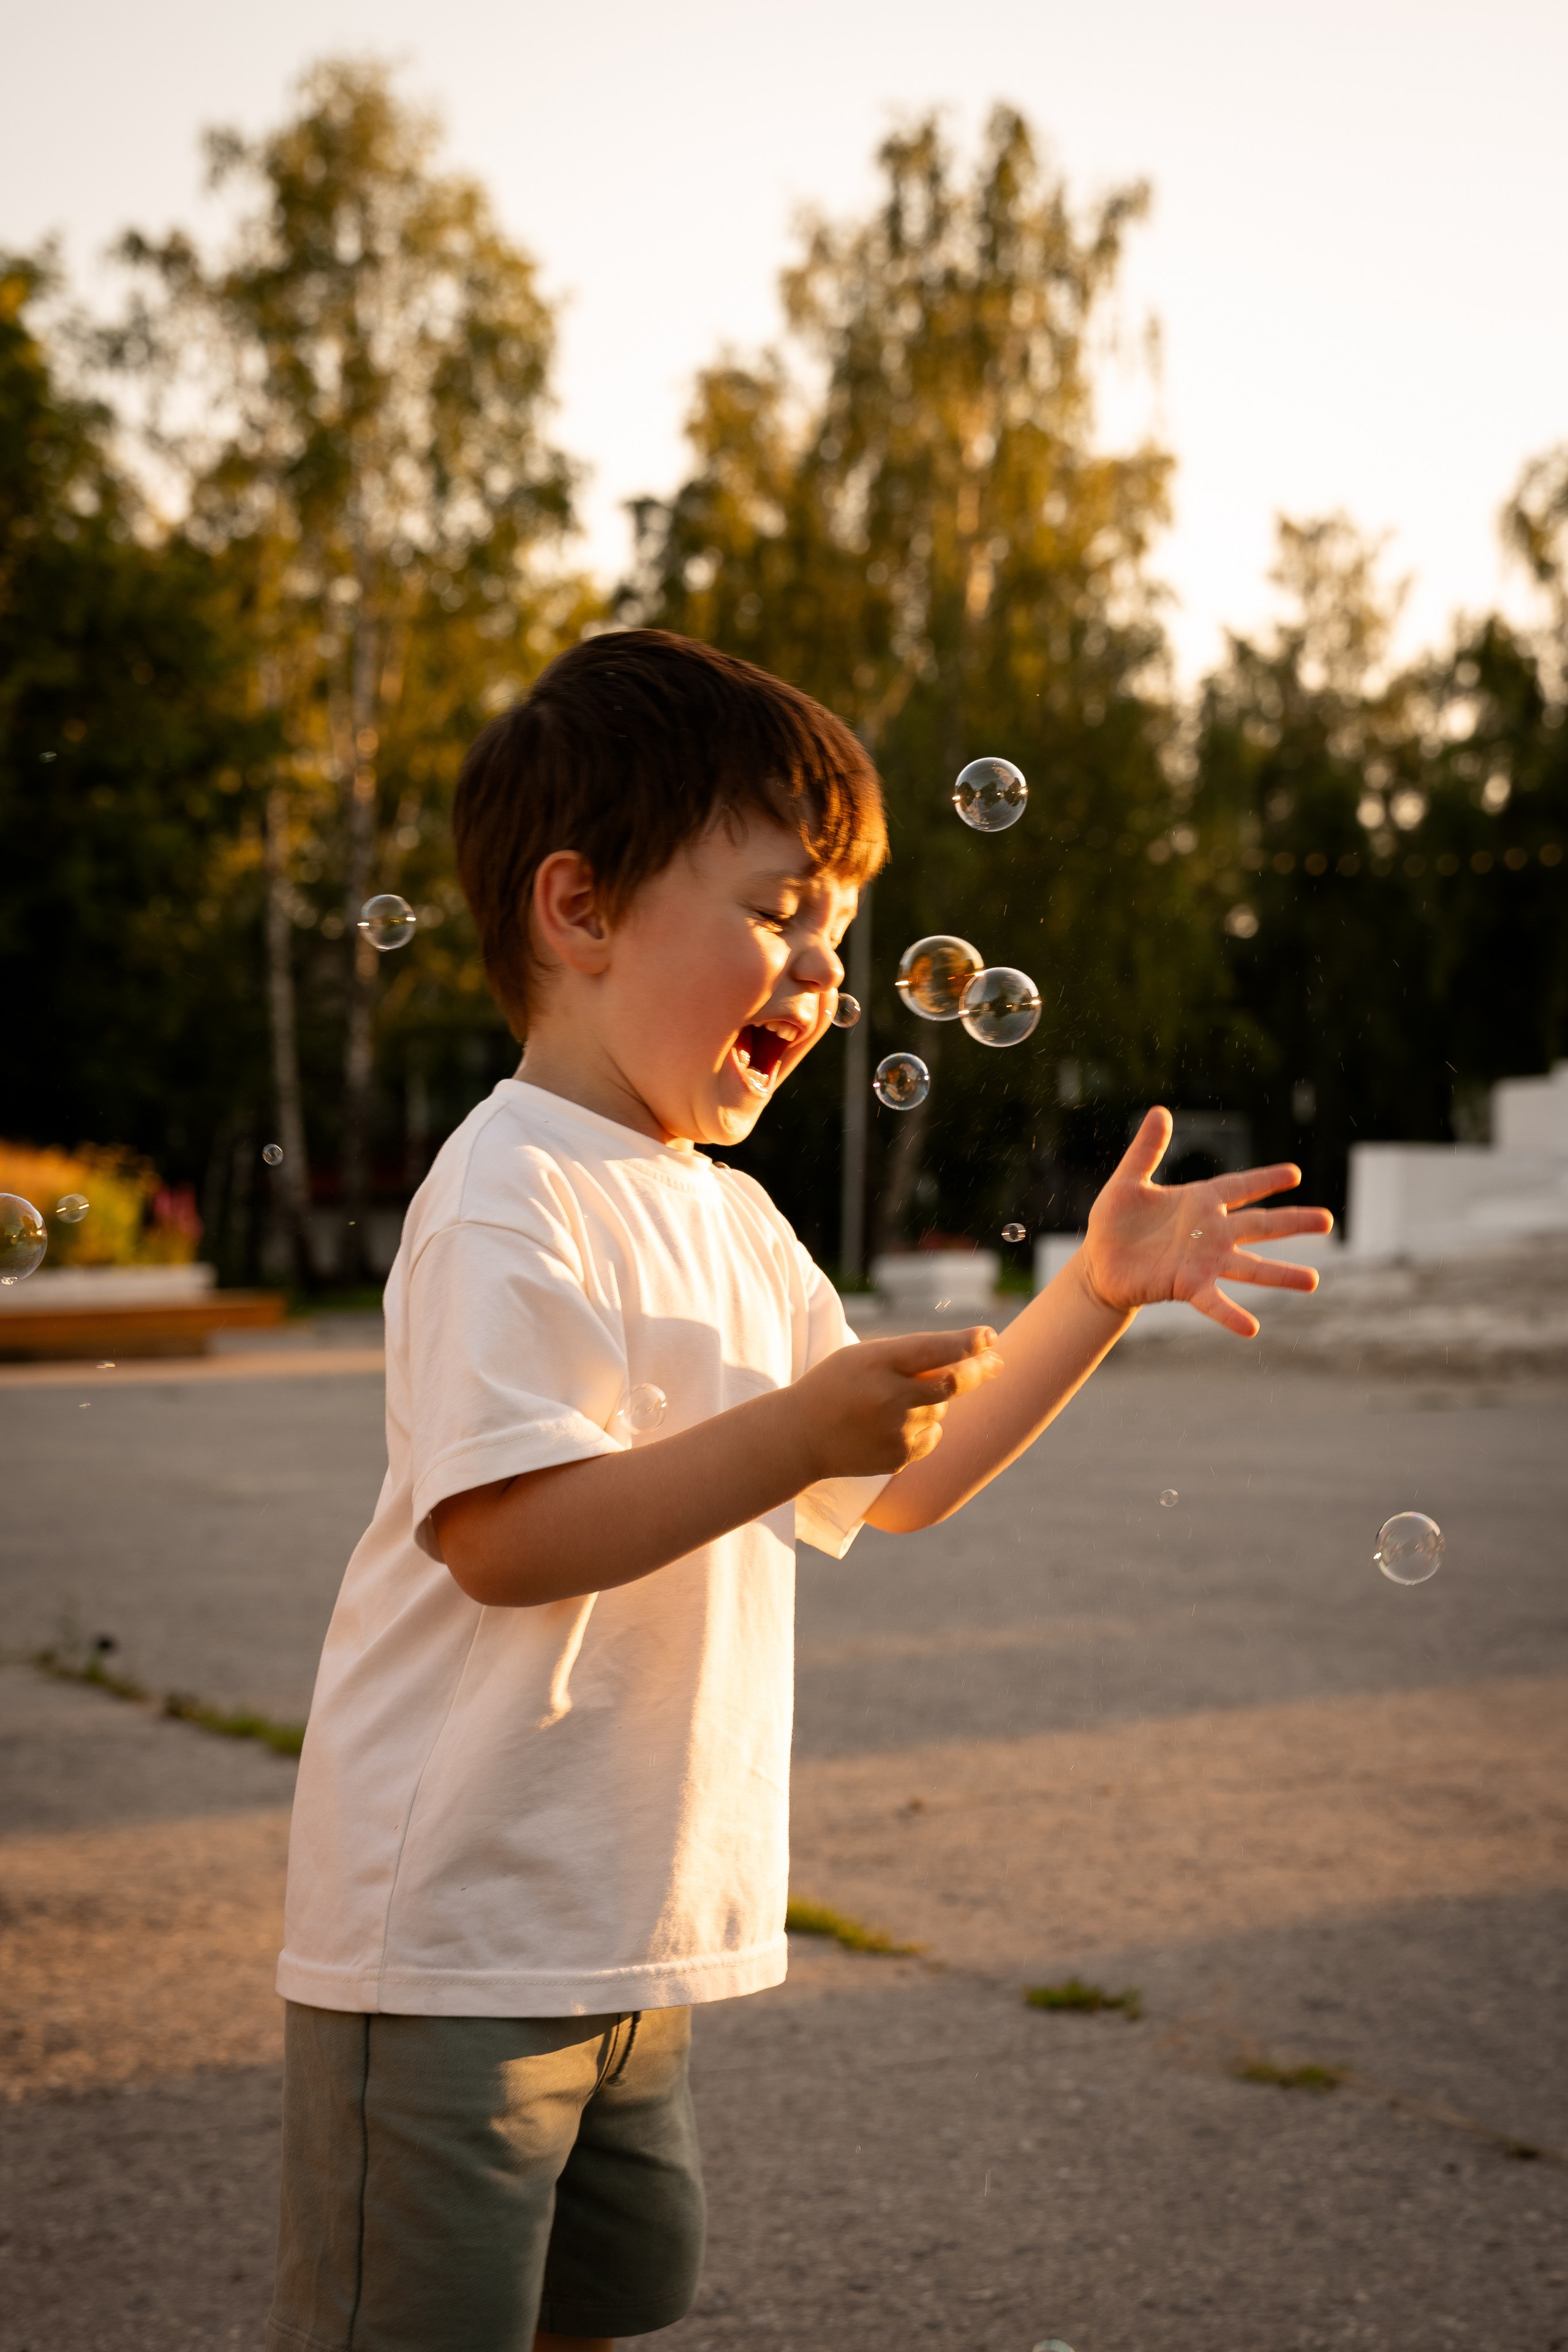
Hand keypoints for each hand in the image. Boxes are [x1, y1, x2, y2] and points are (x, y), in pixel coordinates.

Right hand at [793, 1326, 1003, 1480]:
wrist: (800, 1437)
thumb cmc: (836, 1386)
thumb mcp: (863, 1357)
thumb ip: (908, 1357)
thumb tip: (965, 1359)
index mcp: (877, 1362)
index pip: (934, 1349)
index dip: (968, 1343)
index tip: (990, 1336)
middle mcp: (889, 1396)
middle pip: (952, 1383)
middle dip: (979, 1370)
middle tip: (995, 1362)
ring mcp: (895, 1430)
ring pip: (940, 1410)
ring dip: (933, 1402)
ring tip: (896, 1402)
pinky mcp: (898, 1457)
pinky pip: (931, 1437)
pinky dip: (923, 1428)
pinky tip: (892, 1426)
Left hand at [1080, 1107, 1333, 1338]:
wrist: (1099, 1264)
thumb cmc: (1115, 1223)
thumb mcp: (1128, 1181)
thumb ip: (1147, 1150)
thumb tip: (1160, 1111)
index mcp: (1199, 1202)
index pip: (1240, 1186)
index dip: (1265, 1179)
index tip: (1295, 1173)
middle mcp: (1210, 1232)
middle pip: (1260, 1224)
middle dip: (1294, 1222)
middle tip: (1328, 1219)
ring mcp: (1203, 1261)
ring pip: (1249, 1265)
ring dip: (1280, 1274)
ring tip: (1313, 1280)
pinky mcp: (1187, 1285)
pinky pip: (1214, 1301)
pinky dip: (1230, 1314)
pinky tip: (1252, 1327)